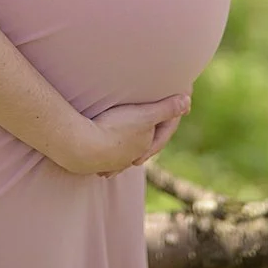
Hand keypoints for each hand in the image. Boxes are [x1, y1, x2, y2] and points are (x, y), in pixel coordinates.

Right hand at [55, 93, 191, 176]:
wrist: (80, 148)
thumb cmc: (114, 129)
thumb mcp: (144, 115)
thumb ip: (167, 109)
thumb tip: (187, 102)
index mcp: (145, 146)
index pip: (163, 132)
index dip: (169, 118)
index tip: (172, 110)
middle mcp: (130, 158)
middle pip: (143, 146)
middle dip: (149, 137)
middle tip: (153, 130)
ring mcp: (110, 163)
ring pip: (122, 156)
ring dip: (127, 151)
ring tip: (129, 151)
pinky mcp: (93, 163)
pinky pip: (103, 160)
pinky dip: (107, 158)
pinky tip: (104, 164)